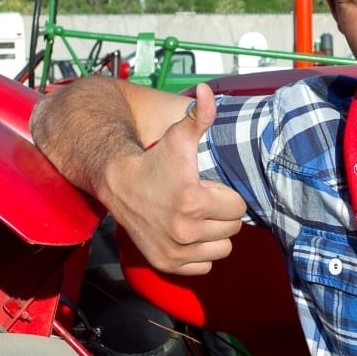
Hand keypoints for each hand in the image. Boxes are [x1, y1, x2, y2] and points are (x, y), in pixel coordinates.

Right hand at [101, 83, 246, 274]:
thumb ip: (201, 114)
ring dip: (214, 234)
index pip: (238, 208)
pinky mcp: (166, 263)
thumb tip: (209, 90)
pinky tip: (186, 234)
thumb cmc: (155, 158)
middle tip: (201, 201)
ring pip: (222, 249)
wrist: (118, 182)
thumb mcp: (180, 136)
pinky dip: (200, 253)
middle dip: (222, 214)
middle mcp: (184, 230)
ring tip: (195, 217)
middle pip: (232, 229)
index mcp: (193, 201)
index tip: (207, 188)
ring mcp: (175, 250)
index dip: (226, 196)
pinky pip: (204, 266)